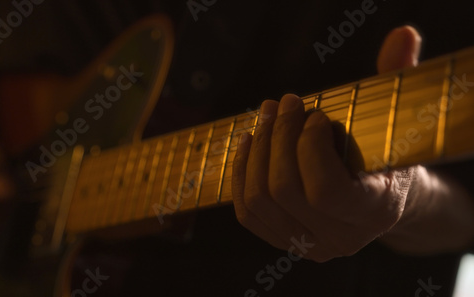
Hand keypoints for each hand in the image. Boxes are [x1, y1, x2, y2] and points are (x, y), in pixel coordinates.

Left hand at [231, 26, 421, 261]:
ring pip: (260, 200)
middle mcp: (339, 239)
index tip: (315, 115)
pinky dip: (241, 172)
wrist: (379, 197)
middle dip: (277, 138)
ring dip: (255, 150)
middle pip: (283, 191)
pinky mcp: (282, 240)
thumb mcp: (394, 119)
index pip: (325, 191)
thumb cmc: (385, 156)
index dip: (309, 147)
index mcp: (374, 212)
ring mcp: (307, 245)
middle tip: (283, 103)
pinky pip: (247, 210)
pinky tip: (248, 141)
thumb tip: (401, 37)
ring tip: (265, 115)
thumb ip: (396, 79)